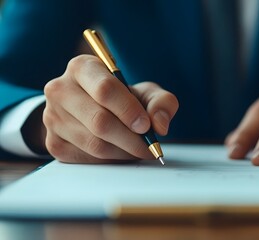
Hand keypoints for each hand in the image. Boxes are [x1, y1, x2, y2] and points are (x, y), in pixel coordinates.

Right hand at [41, 55, 177, 162]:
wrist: (94, 109)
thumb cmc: (123, 98)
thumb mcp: (145, 92)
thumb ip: (161, 102)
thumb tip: (160, 125)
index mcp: (82, 67)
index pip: (105, 89)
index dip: (129, 110)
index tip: (146, 126)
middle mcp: (60, 90)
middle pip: (100, 121)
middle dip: (131, 138)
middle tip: (149, 146)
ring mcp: (52, 117)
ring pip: (94, 144)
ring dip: (124, 152)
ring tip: (139, 149)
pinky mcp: (53, 142)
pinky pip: (87, 159)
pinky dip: (110, 160)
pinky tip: (121, 152)